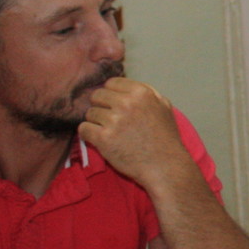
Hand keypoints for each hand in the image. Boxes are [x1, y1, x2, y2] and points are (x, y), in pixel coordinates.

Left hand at [81, 78, 198, 188]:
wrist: (164, 166)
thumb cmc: (165, 137)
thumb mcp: (164, 107)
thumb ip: (146, 93)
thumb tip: (124, 86)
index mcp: (141, 93)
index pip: (111, 83)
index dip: (111, 94)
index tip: (115, 105)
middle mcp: (126, 103)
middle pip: (97, 96)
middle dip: (101, 106)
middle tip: (110, 119)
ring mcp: (114, 121)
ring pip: (89, 113)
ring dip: (96, 122)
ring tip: (109, 132)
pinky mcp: (103, 138)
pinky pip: (83, 129)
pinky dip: (89, 134)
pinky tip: (101, 140)